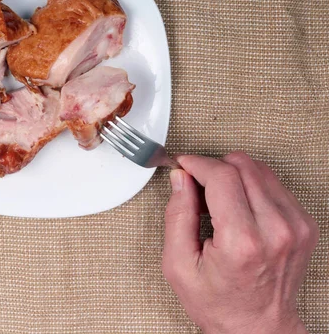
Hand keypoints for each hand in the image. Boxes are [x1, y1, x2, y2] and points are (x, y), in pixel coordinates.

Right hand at [163, 152, 318, 333]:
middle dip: (214, 167)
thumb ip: (177, 216)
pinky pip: (274, 184)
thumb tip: (180, 179)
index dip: (197, 163)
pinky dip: (252, 186)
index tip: (184, 164)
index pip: (222, 176)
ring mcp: (295, 226)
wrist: (258, 328)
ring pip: (260, 170)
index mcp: (242, 242)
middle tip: (197, 184)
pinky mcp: (304, 224)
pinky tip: (238, 206)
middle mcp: (276, 230)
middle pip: (243, 166)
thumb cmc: (220, 304)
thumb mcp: (179, 265)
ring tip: (218, 198)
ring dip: (234, 175)